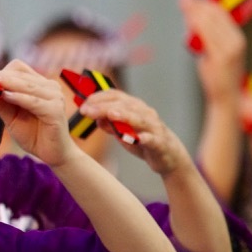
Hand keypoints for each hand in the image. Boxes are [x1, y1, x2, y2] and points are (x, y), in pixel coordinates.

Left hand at [0, 60, 75, 167]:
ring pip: (26, 85)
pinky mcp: (55, 110)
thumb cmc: (32, 133)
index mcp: (39, 84)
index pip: (18, 68)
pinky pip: (34, 101)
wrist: (51, 154)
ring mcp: (55, 97)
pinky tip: (5, 96)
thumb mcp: (10, 118)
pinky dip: (19, 97)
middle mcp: (49, 87)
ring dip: (6, 84)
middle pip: (20, 74)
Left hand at [78, 89, 192, 176]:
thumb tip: (93, 116)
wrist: (169, 156)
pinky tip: (138, 139)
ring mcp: (154, 127)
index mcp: (134, 107)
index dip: (98, 97)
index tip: (82, 103)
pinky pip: (153, 139)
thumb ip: (109, 124)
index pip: (115, 95)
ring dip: (125, 116)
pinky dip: (145, 138)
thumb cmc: (142, 140)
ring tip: (111, 115)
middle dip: (103, 106)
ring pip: (139, 118)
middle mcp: (144, 112)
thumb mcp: (122, 132)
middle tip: (86, 111)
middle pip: (124, 105)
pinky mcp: (161, 143)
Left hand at [179, 0, 245, 103]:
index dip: (206, 2)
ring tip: (184, 2)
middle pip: (215, 15)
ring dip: (195, 11)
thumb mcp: (216, 52)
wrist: (227, 97)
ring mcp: (230, 49)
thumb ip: (208, 36)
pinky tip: (190, 18)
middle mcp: (236, 41)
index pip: (222, 13)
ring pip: (210, 23)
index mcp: (237, 38)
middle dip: (198, 4)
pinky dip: (198, 25)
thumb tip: (193, 17)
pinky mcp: (221, 57)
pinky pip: (207, 36)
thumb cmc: (219, 74)